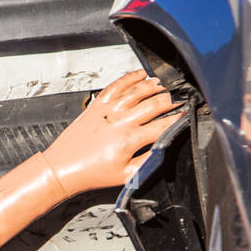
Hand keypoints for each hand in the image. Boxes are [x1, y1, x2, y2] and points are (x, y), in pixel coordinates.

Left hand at [42, 70, 183, 195]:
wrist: (63, 168)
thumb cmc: (93, 174)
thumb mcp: (126, 175)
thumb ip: (148, 160)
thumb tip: (164, 146)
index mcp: (128, 141)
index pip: (161, 126)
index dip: (178, 120)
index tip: (187, 115)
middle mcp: (119, 122)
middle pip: (154, 104)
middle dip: (171, 100)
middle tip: (181, 99)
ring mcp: (107, 110)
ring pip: (137, 91)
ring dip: (154, 87)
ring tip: (165, 87)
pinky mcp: (97, 104)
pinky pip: (117, 85)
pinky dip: (131, 77)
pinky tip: (142, 75)